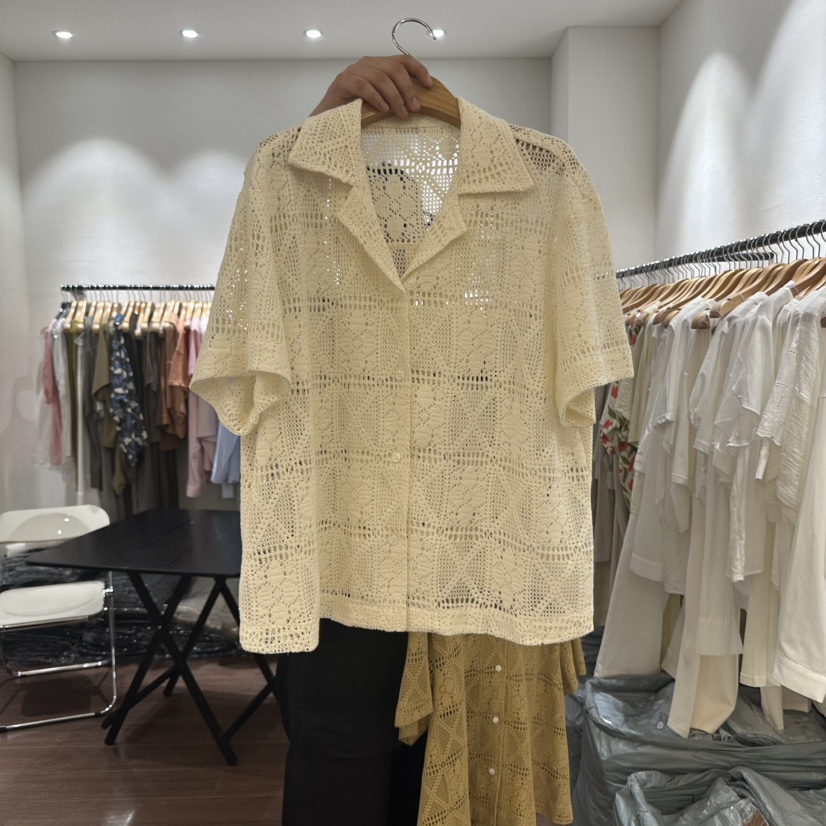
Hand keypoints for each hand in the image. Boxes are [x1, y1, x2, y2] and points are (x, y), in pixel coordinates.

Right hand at [310, 55, 433, 118]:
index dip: (418, 69)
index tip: (429, 85)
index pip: (402, 60)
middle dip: (408, 88)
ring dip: (395, 97)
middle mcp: (367, 64)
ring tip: (401, 114)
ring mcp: (353, 71)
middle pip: (394, 68)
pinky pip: (363, 85)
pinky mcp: (342, 82)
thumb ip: (395, 98)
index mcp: (378, 66)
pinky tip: (383, 109)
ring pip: (380, 77)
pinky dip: (376, 97)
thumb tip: (418, 104)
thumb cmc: (356, 113)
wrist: (328, 120)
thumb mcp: (381, 104)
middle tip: (415, 108)